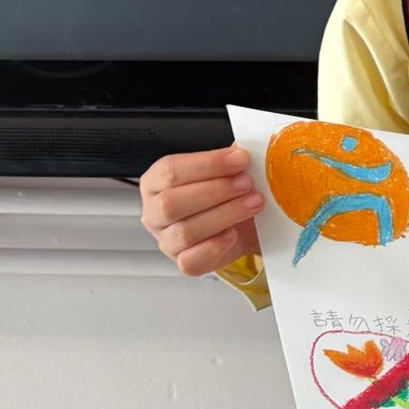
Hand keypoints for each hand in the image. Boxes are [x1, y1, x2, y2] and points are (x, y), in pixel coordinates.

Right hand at [140, 145, 262, 276]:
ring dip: (224, 215)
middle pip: (172, 202)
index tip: (240, 159)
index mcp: (156, 182)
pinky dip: (215, 246)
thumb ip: (231, 158)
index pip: (171, 170)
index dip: (208, 164)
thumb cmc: (227, 194)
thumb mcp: (228, 171)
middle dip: (215, 191)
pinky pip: (191, 261)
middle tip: (247, 183)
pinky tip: (234, 233)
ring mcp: (166, 240)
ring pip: (185, 232)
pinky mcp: (183, 262)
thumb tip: (247, 146)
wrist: (242, 226)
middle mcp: (155, 211)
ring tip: (253, 203)